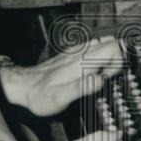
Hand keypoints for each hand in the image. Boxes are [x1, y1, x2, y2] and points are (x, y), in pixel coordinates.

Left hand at [0, 36, 122, 116]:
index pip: (113, 47)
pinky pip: (93, 47)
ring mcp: (76, 51)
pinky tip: (90, 71)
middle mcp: (79, 53)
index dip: (117, 63)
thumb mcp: (59, 99)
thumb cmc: (40, 96)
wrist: (24, 87)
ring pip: (103, 42)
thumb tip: (100, 80)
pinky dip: (99, 57)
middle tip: (106, 76)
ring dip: (109, 57)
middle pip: (111, 42)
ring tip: (99, 74)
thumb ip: (81, 88)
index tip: (107, 78)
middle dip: (116, 59)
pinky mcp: (72, 54)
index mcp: (80, 62)